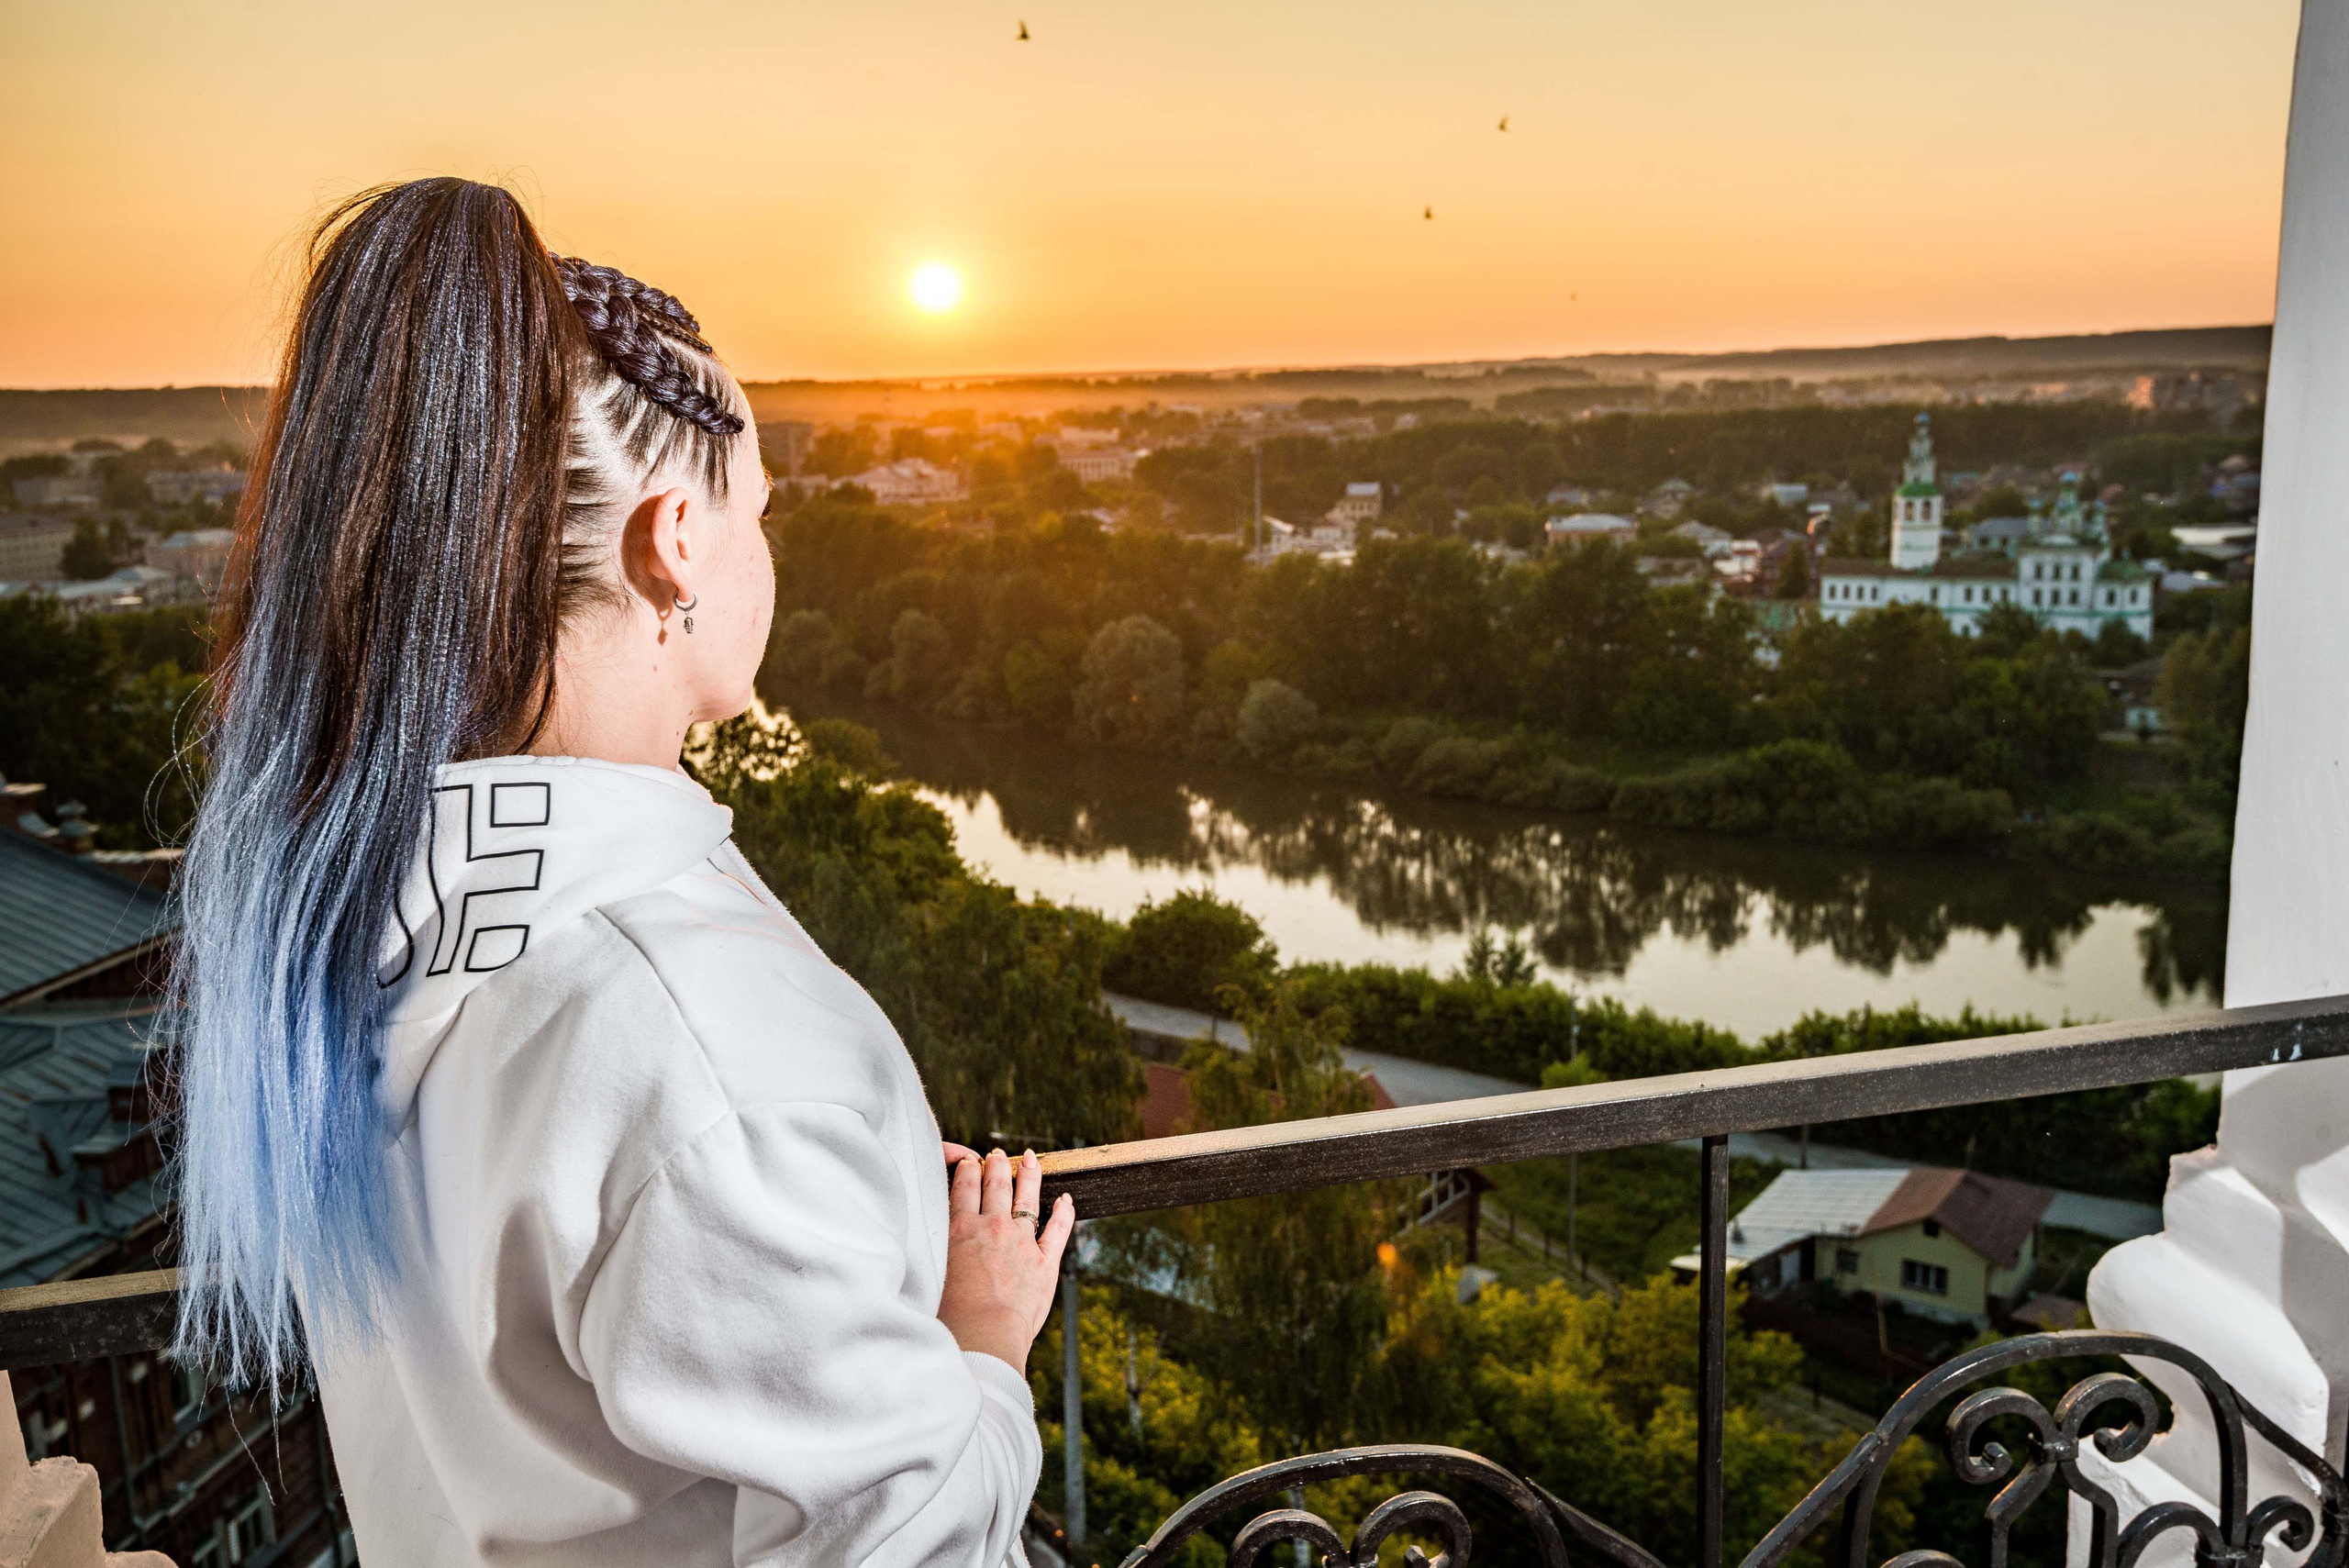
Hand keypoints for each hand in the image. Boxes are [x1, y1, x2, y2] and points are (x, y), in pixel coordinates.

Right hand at [937, 1146, 1074, 1373]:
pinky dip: (1064, 1212)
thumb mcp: (932, 1273)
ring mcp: (1022, 1243)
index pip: (964, 1188)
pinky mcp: (1046, 1262)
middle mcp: (993, 1228)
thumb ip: (935, 1252)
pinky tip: (1066, 1200)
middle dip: (997, 1165)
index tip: (970, 1161)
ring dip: (1029, 1175)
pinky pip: (1059, 1229)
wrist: (984, 1335)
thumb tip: (926, 1244)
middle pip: (996, 1185)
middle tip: (998, 1155)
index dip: (968, 1169)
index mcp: (961, 1230)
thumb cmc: (950, 1315)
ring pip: (1027, 1198)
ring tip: (1031, 1158)